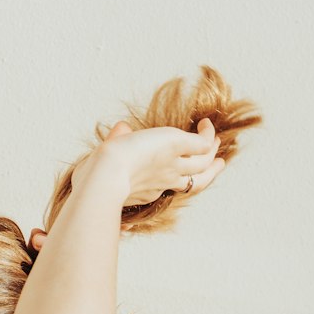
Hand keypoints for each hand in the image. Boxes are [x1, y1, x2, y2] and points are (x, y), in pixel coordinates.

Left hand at [79, 117, 224, 208]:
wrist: (104, 177)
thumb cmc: (95, 177)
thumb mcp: (101, 162)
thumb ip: (113, 145)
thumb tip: (120, 129)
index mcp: (146, 190)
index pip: (167, 186)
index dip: (178, 179)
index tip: (183, 174)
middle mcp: (163, 181)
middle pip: (195, 182)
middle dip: (208, 172)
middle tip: (219, 163)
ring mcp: (173, 165)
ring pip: (203, 164)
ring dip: (212, 152)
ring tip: (216, 140)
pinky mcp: (177, 147)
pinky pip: (201, 143)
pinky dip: (207, 135)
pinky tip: (206, 124)